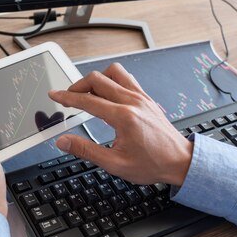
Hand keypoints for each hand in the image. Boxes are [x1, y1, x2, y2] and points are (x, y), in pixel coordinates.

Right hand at [49, 64, 192, 185]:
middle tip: (68, 96)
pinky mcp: (146, 97)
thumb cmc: (153, 164)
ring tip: (87, 91)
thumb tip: (64, 142)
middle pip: (97, 80)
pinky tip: (107, 91)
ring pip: (113, 72)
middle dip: (77, 86)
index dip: (67, 97)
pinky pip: (126, 77)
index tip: (55, 94)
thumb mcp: (115, 164)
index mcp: (124, 117)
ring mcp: (141, 97)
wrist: (181, 162)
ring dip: (96, 78)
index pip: (87, 100)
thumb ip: (86, 151)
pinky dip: (112, 79)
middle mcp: (132, 102)